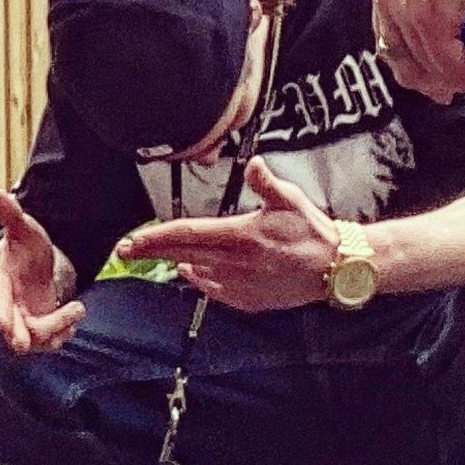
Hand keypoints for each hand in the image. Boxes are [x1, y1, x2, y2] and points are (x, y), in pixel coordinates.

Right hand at [0, 190, 84, 353]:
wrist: (27, 265)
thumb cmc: (21, 246)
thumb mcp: (21, 228)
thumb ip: (9, 213)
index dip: (2, 312)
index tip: (8, 328)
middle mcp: (7, 305)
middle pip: (10, 327)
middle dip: (17, 336)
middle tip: (24, 346)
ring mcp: (22, 319)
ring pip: (35, 337)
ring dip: (56, 328)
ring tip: (79, 308)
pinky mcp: (37, 328)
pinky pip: (48, 341)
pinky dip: (62, 333)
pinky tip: (74, 318)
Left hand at [113, 158, 341, 313]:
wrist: (338, 268)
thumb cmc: (313, 230)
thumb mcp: (290, 199)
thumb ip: (266, 182)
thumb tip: (253, 163)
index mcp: (241, 236)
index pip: (187, 234)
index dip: (156, 237)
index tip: (132, 241)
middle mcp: (237, 264)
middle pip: (183, 255)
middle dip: (153, 252)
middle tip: (127, 250)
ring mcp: (242, 285)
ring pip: (198, 274)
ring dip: (178, 264)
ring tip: (163, 256)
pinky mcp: (251, 301)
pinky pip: (216, 292)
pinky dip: (201, 281)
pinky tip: (194, 273)